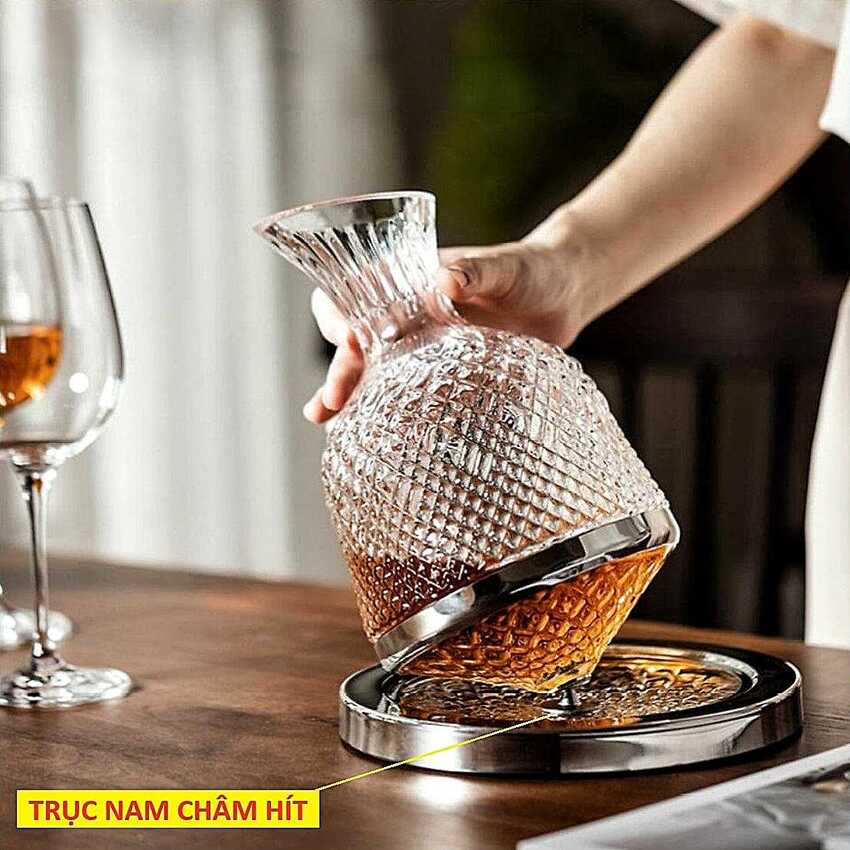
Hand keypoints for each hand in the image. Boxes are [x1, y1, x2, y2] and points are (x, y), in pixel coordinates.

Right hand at [303, 225, 587, 423]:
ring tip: (328, 422)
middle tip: (330, 402)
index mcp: (409, 284)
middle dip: (340, 372)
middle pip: (357, 345)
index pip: (353, 293)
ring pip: (376, 376)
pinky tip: (381, 441)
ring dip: (351, 398)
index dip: (338, 314)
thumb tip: (447, 280)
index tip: (345, 338)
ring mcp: (425, 352)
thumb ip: (477, 271)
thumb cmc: (532, 270)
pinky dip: (394, 418)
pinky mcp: (448, 378)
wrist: (565, 297)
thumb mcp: (507, 267)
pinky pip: (413, 399)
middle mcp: (408, 319)